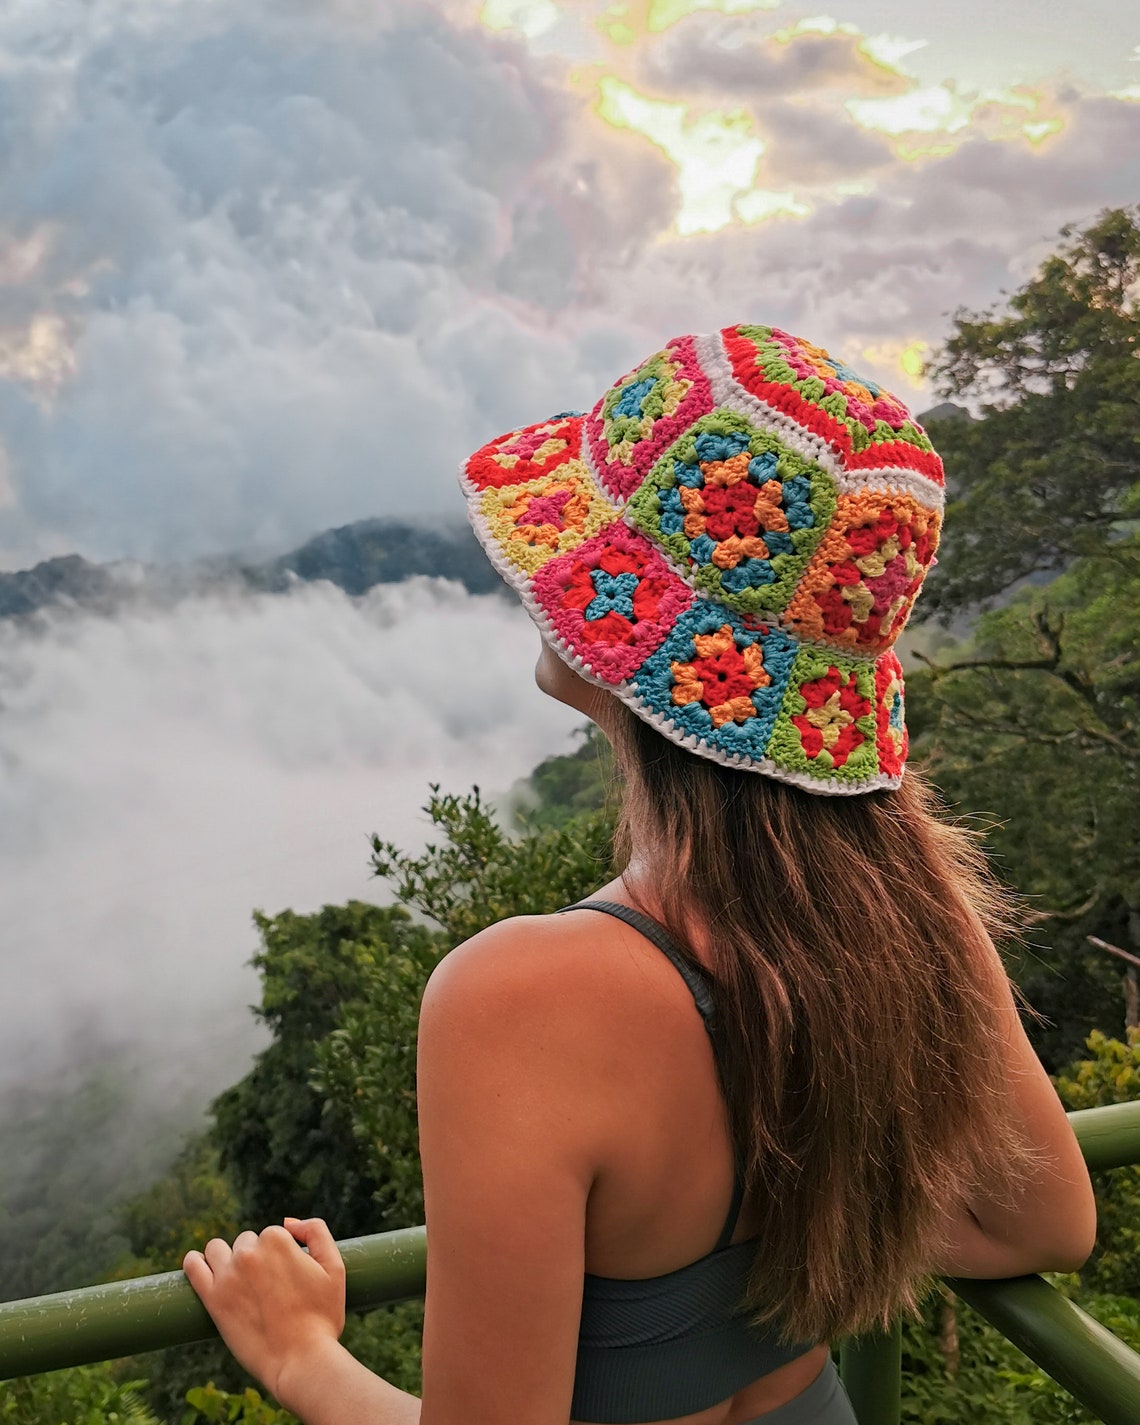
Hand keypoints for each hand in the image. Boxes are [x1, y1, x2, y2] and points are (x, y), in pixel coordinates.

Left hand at [183, 1218, 346, 1401]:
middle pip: (246, 1242)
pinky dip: (194, 1262)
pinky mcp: (212, 1299)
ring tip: (238, 1280)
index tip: (287, 1277)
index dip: (282, 1255)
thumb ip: (316, 1232)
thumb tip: (288, 1222)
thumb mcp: (335, 1267)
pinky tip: (198, 1264)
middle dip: (255, 1257)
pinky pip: (193, 1267)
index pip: (272, 1235)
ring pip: (217, 1249)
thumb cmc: (322, 1317)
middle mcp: (249, 1253)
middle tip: (268, 1287)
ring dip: (226, 1257)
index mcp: (277, 1240)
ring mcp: (228, 1276)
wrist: (301, 1360)